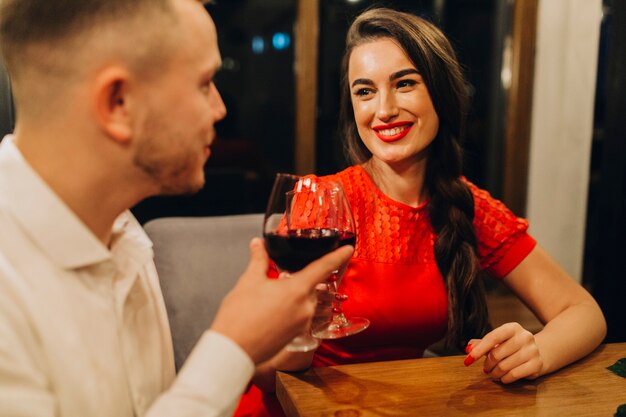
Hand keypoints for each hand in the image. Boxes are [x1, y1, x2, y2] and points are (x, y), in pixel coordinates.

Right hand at [211, 238, 352, 364]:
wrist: (234, 350)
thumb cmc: (240, 316)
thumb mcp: (249, 281)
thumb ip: (258, 259)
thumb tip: (258, 244)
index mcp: (298, 289)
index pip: (324, 267)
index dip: (338, 256)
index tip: (349, 248)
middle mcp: (306, 306)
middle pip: (312, 285)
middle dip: (299, 279)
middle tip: (281, 278)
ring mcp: (303, 323)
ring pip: (305, 301)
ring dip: (294, 295)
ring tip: (271, 297)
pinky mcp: (297, 336)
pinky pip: (300, 316)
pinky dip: (291, 309)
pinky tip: (272, 311)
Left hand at [464, 322, 543, 383]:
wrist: (539, 352)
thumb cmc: (512, 346)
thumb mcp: (498, 341)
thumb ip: (482, 343)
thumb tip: (468, 347)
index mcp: (513, 327)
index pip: (492, 338)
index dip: (478, 350)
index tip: (468, 361)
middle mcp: (525, 337)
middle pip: (496, 354)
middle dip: (487, 364)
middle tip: (485, 368)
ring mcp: (533, 350)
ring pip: (504, 366)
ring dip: (494, 373)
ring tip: (493, 373)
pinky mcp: (537, 364)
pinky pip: (514, 375)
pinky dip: (504, 379)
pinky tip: (502, 378)